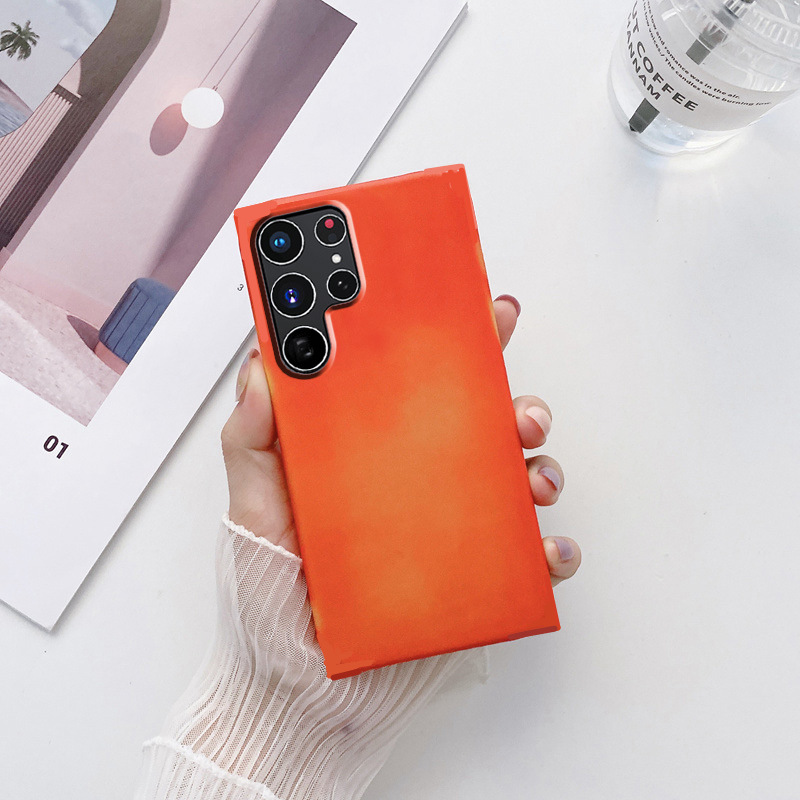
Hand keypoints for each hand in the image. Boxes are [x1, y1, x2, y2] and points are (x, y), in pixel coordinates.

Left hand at [221, 294, 580, 586]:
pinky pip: (526, 557)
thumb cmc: (270, 598)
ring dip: (538, 462)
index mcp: (369, 452)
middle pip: (476, 420)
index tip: (469, 303)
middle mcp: (416, 480)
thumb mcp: (251, 510)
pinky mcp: (473, 579)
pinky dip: (549, 547)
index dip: (443, 339)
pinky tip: (543, 546)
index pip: (412, 383)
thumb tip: (263, 368)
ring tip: (532, 472)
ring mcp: (449, 528)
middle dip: (509, 392)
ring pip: (513, 477)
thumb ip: (250, 440)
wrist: (295, 691)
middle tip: (513, 389)